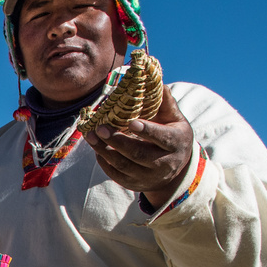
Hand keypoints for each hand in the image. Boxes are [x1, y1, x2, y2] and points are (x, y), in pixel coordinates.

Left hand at [87, 86, 194, 207]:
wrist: (174, 171)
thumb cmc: (172, 137)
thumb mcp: (175, 120)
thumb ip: (166, 104)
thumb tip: (157, 83)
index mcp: (176, 144)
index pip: (161, 138)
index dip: (147, 131)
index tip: (131, 122)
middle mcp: (163, 163)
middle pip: (138, 154)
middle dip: (117, 141)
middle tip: (100, 128)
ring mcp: (147, 176)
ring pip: (123, 165)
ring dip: (104, 150)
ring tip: (90, 135)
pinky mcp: (133, 184)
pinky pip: (115, 174)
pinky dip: (103, 160)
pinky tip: (95, 147)